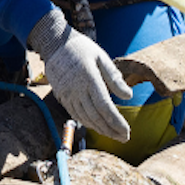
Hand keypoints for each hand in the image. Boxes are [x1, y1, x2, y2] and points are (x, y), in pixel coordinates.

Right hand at [28, 9, 132, 141]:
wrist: (55, 45)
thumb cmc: (82, 49)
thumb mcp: (101, 57)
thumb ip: (114, 78)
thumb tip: (129, 96)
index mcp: (89, 78)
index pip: (105, 106)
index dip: (116, 122)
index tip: (127, 131)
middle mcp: (77, 89)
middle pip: (96, 116)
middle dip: (111, 130)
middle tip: (125, 138)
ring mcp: (68, 94)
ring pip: (85, 118)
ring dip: (101, 129)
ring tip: (115, 135)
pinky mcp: (62, 97)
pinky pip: (76, 115)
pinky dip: (88, 123)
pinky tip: (98, 126)